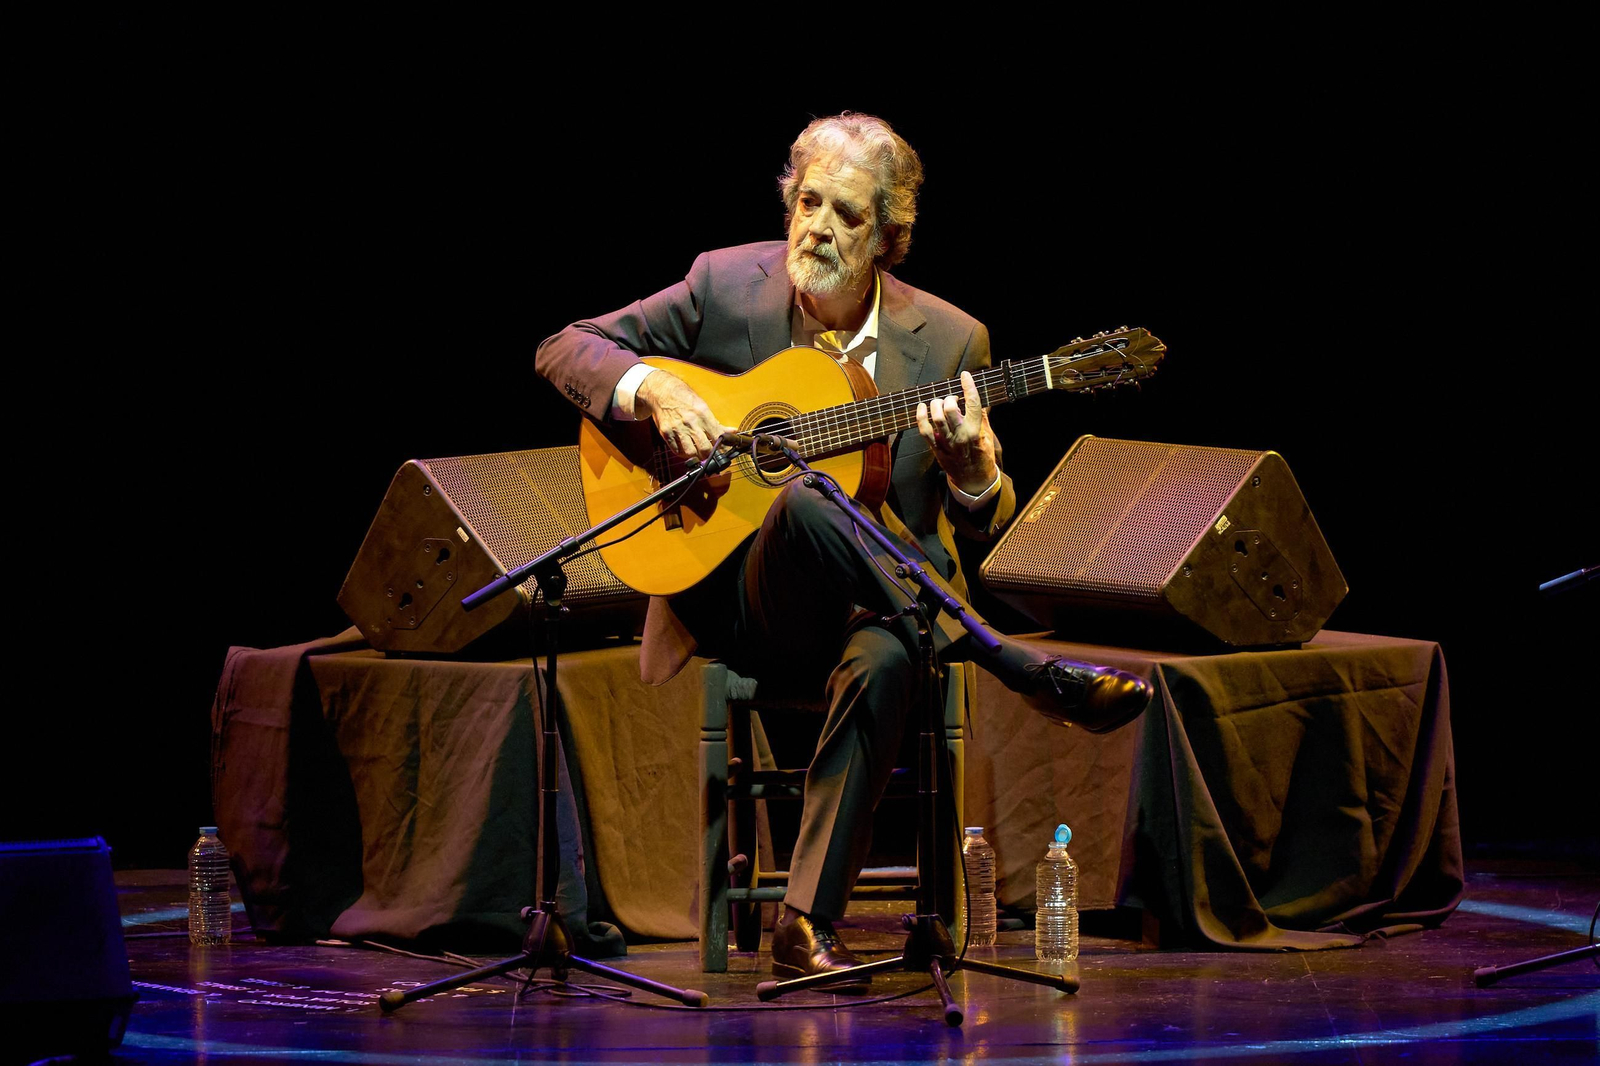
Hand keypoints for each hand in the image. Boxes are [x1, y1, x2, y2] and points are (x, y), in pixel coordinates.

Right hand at [635, 370, 729, 461]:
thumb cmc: (684, 399)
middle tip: (709, 453)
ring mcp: (677, 428)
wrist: (662, 392)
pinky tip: (685, 448)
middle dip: (709, 454)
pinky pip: (676, 451)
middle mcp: (691, 422)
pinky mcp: (666, 433)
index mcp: (703, 414)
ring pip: (690, 453)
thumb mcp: (703, 407)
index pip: (717, 437)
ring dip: (695, 455)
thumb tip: (733, 432)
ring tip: (696, 451)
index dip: (722, 447)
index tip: (722, 450)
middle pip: (705, 448)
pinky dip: (682, 453)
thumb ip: (717, 423)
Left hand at [916, 371, 998, 495]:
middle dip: (949, 398)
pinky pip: (924, 431)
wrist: (974, 480)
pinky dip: (920, 417)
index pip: (973, 403)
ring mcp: (947, 443)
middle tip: (952, 400)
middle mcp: (960, 436)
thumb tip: (976, 397)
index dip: (968, 386)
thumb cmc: (982, 455)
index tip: (965, 375)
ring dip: (936, 404)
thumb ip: (981, 415)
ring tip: (939, 403)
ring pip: (936, 418)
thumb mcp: (987, 434)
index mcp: (976, 431)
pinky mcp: (936, 448)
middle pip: (950, 409)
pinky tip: (921, 407)